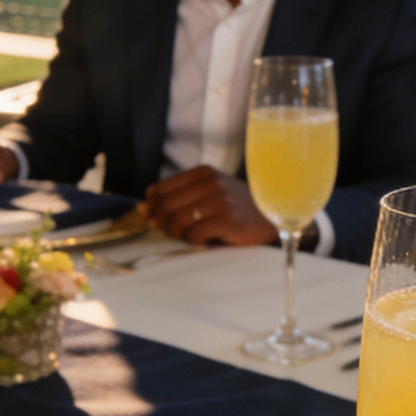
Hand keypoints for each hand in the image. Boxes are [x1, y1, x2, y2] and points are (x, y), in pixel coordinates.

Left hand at [143, 166, 278, 246]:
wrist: (272, 216)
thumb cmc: (236, 207)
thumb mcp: (210, 192)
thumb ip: (178, 196)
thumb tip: (143, 208)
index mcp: (203, 173)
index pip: (160, 189)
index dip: (152, 207)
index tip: (153, 218)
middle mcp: (210, 183)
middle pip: (165, 206)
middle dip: (162, 223)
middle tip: (172, 232)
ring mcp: (220, 202)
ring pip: (177, 221)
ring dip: (178, 234)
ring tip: (189, 236)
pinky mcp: (228, 221)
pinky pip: (194, 235)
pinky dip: (194, 242)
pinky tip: (205, 240)